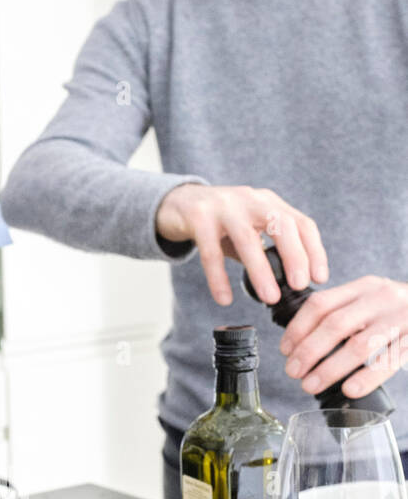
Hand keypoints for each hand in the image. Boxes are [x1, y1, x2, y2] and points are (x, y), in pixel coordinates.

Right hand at [155, 183, 328, 306]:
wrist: (177, 203)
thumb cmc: (219, 223)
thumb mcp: (250, 228)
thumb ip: (268, 249)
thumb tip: (290, 286)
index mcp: (269, 203)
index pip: (301, 223)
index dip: (314, 250)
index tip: (320, 278)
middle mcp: (251, 200)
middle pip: (281, 224)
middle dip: (295, 255)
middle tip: (298, 285)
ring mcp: (224, 207)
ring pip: (247, 238)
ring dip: (261, 270)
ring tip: (269, 297)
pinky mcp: (198, 217)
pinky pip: (211, 252)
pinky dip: (218, 278)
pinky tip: (224, 298)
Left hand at [279, 274, 407, 398]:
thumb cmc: (398, 311)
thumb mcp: (372, 299)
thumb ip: (344, 311)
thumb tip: (300, 344)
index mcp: (364, 287)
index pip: (321, 304)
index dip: (298, 328)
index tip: (285, 350)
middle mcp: (382, 298)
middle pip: (335, 326)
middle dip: (308, 352)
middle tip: (293, 372)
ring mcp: (401, 319)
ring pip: (360, 345)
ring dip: (330, 369)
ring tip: (311, 385)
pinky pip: (389, 360)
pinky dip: (367, 377)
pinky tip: (350, 389)